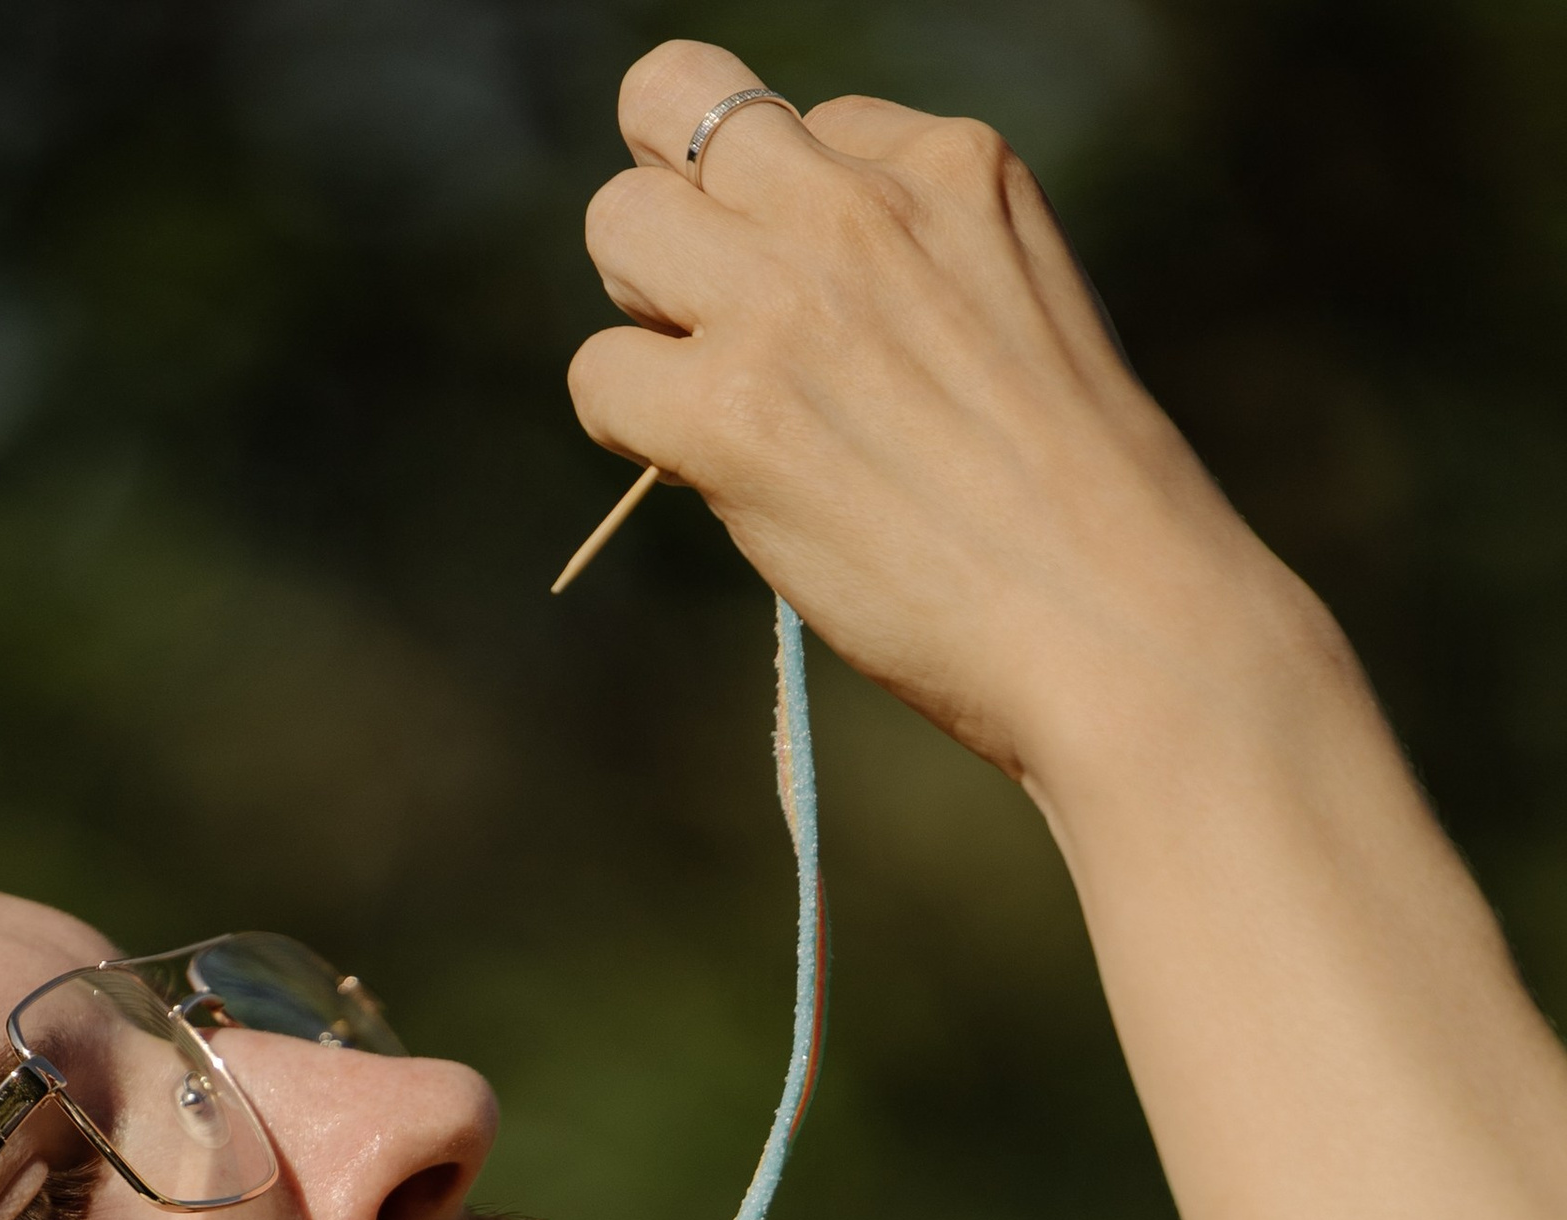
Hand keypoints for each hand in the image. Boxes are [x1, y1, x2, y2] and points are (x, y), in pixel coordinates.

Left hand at [570, 41, 1316, 800]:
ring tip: (711, 395)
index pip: (804, 122)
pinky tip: (702, 472)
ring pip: (617, 222)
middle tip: (711, 321)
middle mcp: (861, 201)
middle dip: (673, 212)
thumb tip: (793, 297)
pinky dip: (626, 426)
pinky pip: (599, 373)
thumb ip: (916, 266)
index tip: (829, 308)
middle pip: (671, 105)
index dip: (786, 217)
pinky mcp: (733, 413)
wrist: (1117, 616)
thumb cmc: (1082, 505)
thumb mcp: (1026, 312)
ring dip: (637, 308)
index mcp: (954, 159)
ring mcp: (791, 299)